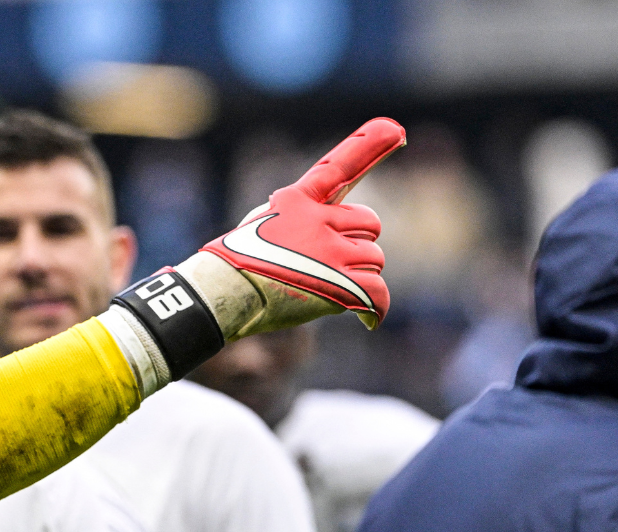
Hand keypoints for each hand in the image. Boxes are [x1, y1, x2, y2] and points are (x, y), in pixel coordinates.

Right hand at [185, 118, 404, 335]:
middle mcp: (319, 219)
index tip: (396, 128)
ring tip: (328, 289)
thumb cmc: (235, 265)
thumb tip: (327, 225)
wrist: (221, 294)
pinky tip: (368, 318)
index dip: (371, 144)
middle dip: (359, 243)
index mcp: (297, 199)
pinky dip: (378, 307)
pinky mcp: (340, 285)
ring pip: (374, 259)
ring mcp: (332, 252)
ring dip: (360, 276)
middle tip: (336, 263)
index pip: (339, 167)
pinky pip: (379, 293)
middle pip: (369, 225)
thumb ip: (297, 217)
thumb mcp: (260, 224)